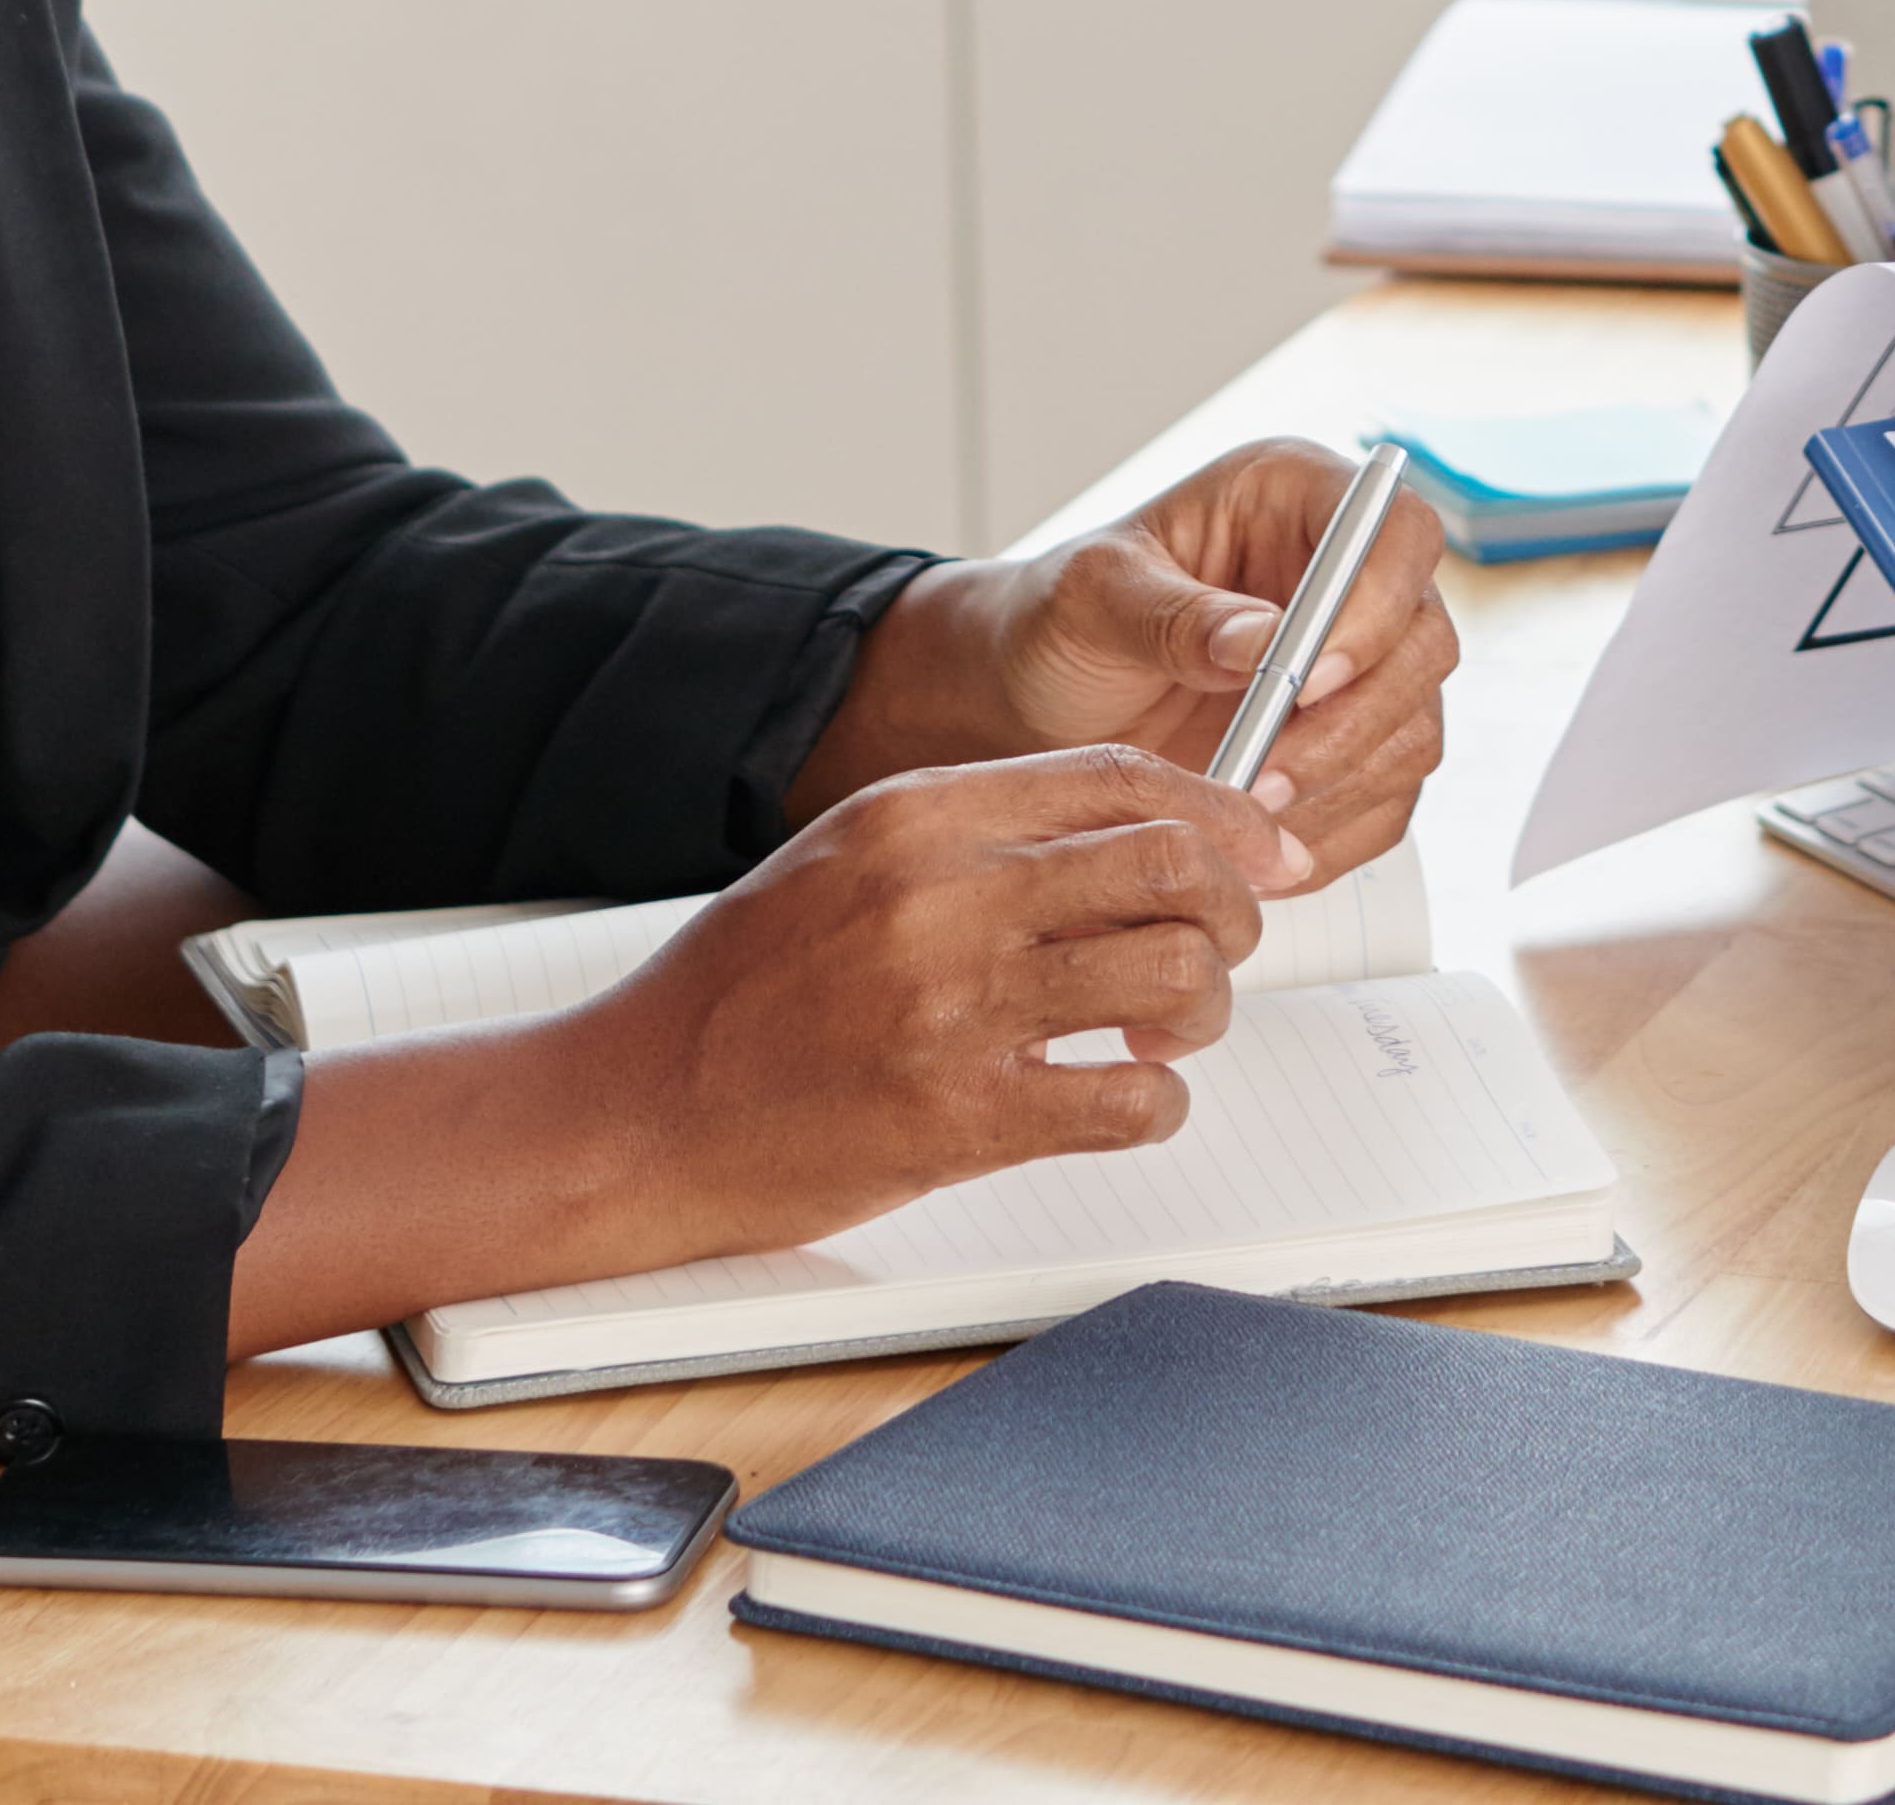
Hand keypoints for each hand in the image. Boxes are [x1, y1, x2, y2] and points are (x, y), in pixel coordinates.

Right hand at [221, 741, 1296, 1353]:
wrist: (633, 1111)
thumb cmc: (740, 993)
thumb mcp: (847, 860)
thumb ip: (975, 833)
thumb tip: (1126, 830)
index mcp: (917, 815)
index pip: (1120, 777)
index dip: (1221, 810)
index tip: (1261, 848)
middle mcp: (944, 895)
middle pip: (1169, 863)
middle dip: (1232, 904)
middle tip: (1225, 943)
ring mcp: (954, 1007)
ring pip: (1172, 974)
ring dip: (1202, 1007)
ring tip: (1166, 1028)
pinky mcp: (959, 1116)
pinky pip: (1128, 1100)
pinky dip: (1155, 1103)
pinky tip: (1123, 1100)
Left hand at [790, 438, 1460, 888]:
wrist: (1033, 704)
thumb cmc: (1058, 623)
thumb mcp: (1091, 600)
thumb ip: (1176, 617)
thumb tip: (1262, 642)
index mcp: (1297, 499)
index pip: (1398, 532)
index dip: (1376, 604)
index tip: (1306, 680)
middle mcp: (1347, 581)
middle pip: (1424, 642)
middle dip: (1355, 722)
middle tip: (1267, 778)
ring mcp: (1360, 670)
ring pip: (1413, 730)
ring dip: (1340, 786)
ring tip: (1245, 819)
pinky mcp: (1352, 749)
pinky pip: (1384, 801)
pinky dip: (1332, 835)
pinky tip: (1258, 846)